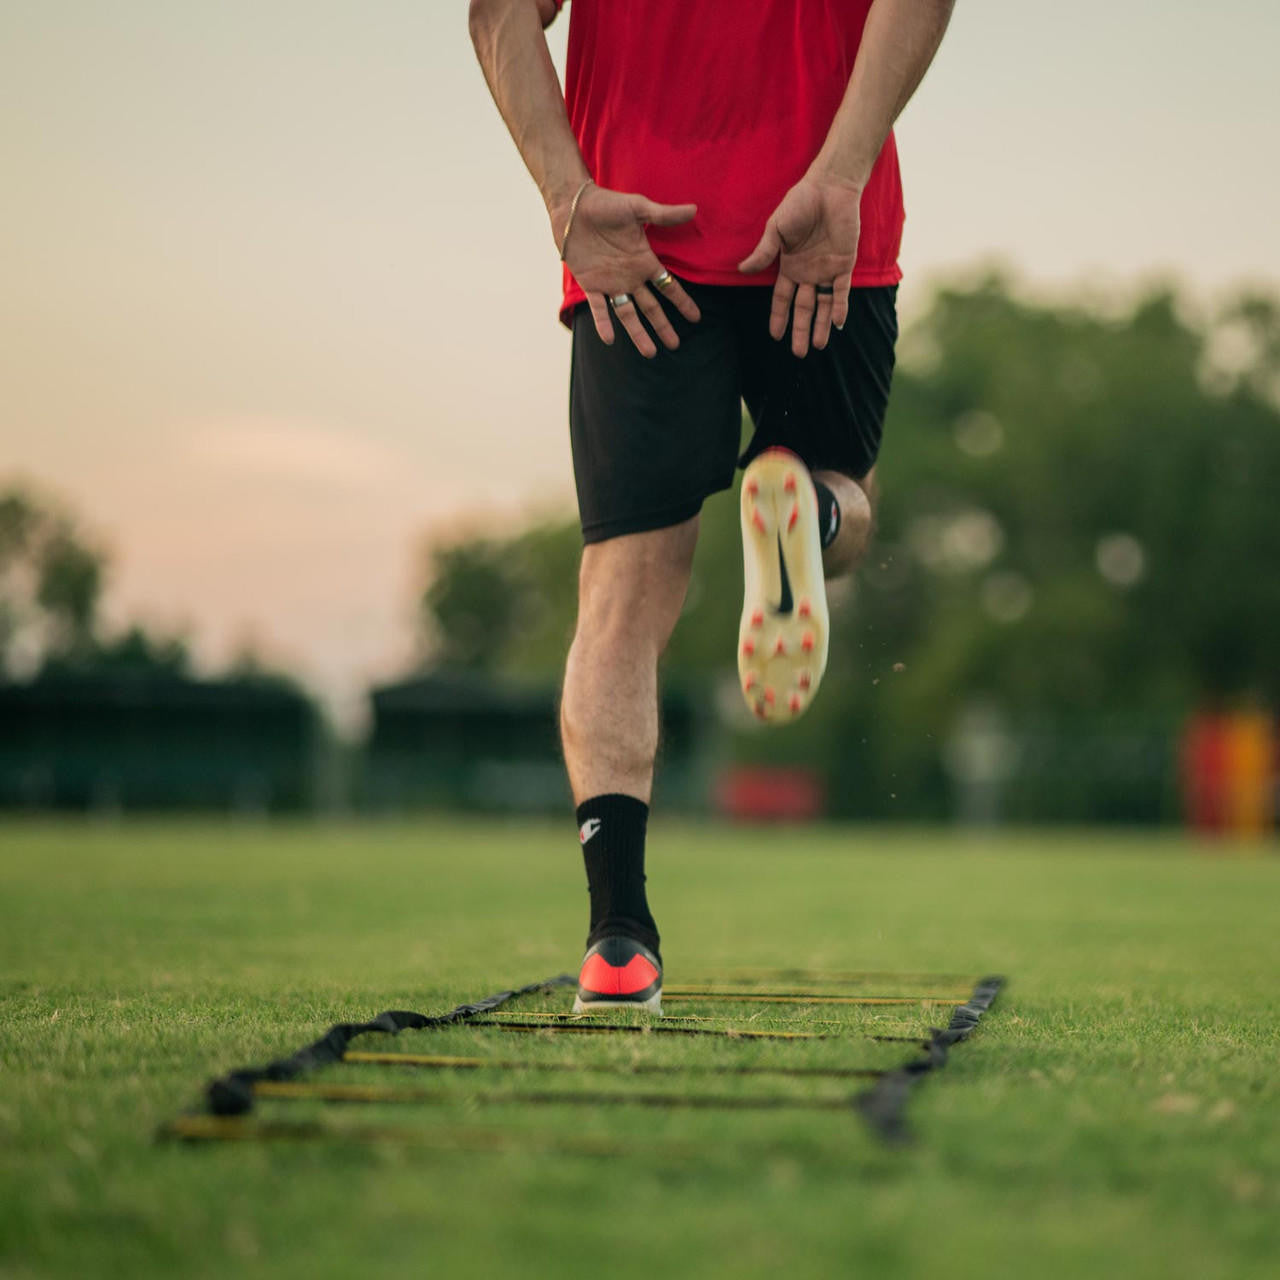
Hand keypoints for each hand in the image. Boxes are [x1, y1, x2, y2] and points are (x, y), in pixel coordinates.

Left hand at [556, 184, 700, 356]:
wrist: (573, 206)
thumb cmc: (606, 204)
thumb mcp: (638, 208)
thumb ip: (664, 215)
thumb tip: (694, 210)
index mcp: (644, 261)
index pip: (668, 287)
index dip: (681, 302)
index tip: (695, 318)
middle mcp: (630, 277)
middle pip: (651, 307)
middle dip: (663, 326)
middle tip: (674, 345)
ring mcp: (611, 283)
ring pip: (628, 314)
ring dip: (638, 333)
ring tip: (649, 353)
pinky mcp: (591, 284)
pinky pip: (599, 308)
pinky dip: (603, 323)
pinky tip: (610, 339)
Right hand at [738, 175, 861, 356]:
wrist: (830, 188)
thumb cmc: (800, 203)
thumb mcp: (776, 228)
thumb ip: (764, 251)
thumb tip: (743, 270)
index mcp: (789, 266)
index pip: (782, 299)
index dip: (778, 317)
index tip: (775, 336)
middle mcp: (807, 273)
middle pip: (803, 309)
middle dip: (800, 331)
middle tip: (798, 354)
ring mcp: (827, 270)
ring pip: (823, 305)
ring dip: (820, 326)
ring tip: (817, 347)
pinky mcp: (845, 264)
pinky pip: (842, 291)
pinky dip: (840, 307)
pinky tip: (837, 324)